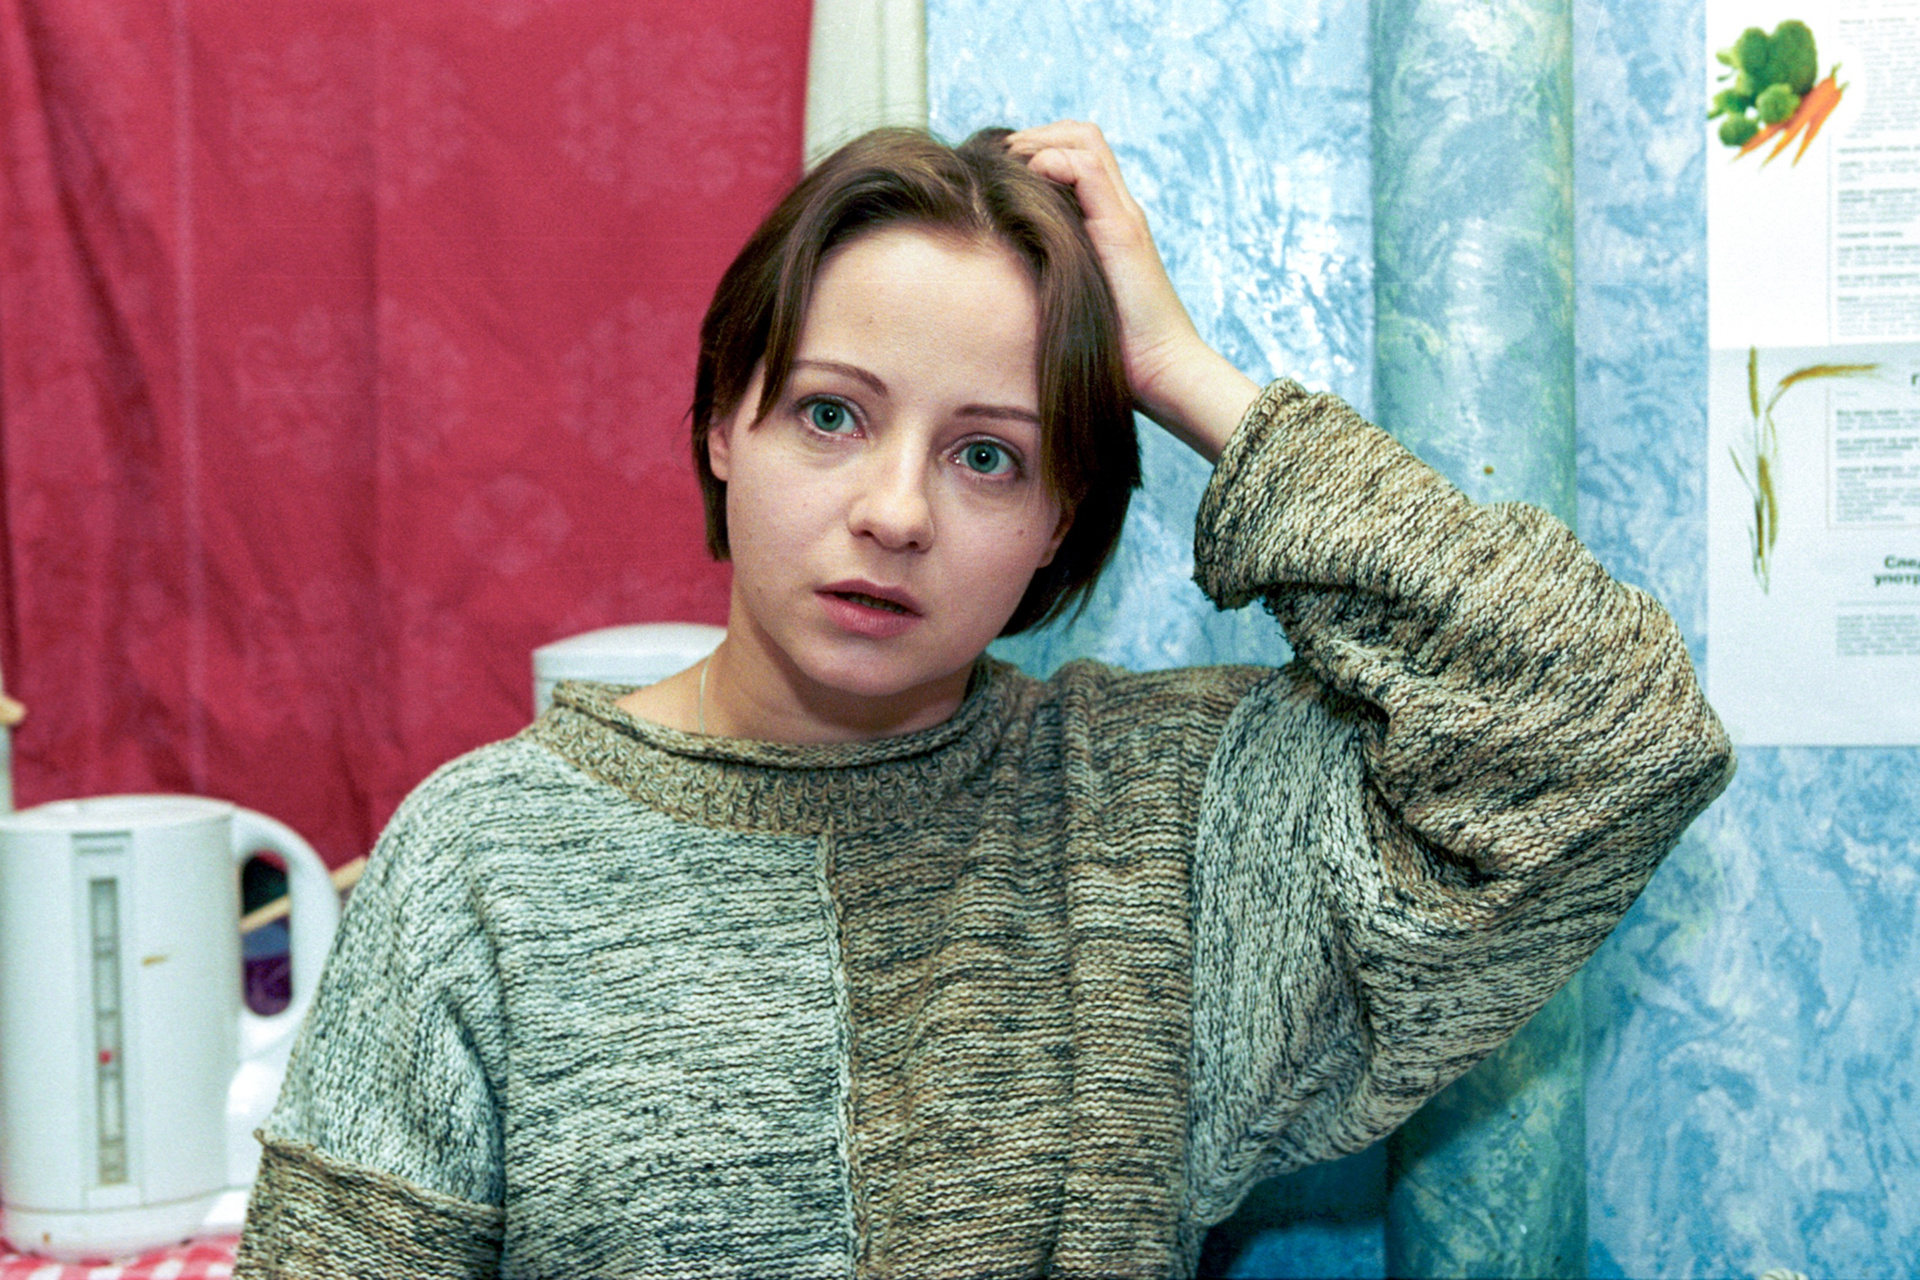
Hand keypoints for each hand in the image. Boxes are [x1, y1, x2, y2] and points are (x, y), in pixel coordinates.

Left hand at [1005, 121, 1258, 461]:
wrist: (1161, 373)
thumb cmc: (1113, 352)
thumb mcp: (1066, 300)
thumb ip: (1045, 269)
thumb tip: (996, 260)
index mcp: (1107, 223)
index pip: (1077, 155)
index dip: (1038, 148)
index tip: (1000, 171)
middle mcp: (1119, 211)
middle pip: (1082, 136)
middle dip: (1035, 135)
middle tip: (1000, 158)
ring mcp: (1123, 217)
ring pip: (1086, 141)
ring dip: (1040, 141)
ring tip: (1009, 163)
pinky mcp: (1123, 231)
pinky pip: (1089, 171)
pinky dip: (1056, 162)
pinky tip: (1031, 178)